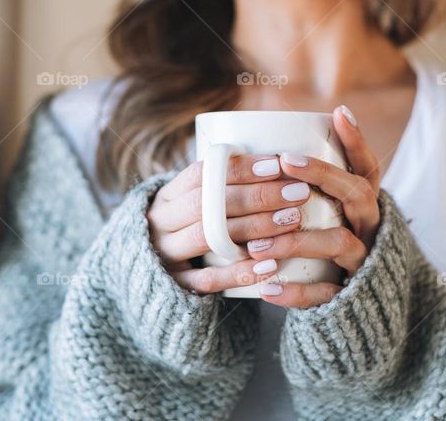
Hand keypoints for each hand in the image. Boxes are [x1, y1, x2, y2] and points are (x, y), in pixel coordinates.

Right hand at [147, 154, 310, 293]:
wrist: (148, 271)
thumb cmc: (188, 226)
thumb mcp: (193, 202)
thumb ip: (223, 185)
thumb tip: (280, 159)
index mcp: (167, 196)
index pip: (200, 174)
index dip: (239, 168)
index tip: (277, 164)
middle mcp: (162, 223)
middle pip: (208, 204)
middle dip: (256, 196)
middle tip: (297, 192)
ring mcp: (167, 254)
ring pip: (209, 238)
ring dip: (254, 227)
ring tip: (292, 219)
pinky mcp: (177, 285)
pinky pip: (209, 280)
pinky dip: (240, 272)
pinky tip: (270, 265)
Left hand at [249, 105, 382, 308]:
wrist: (355, 307)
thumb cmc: (326, 247)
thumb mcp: (328, 213)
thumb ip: (309, 186)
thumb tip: (268, 144)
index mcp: (364, 205)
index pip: (368, 168)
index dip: (357, 141)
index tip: (337, 113)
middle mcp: (369, 228)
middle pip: (357, 194)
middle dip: (323, 175)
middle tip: (286, 161)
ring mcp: (362, 262)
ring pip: (339, 242)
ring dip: (297, 239)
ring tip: (257, 244)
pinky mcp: (349, 297)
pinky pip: (326, 293)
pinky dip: (296, 293)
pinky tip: (267, 289)